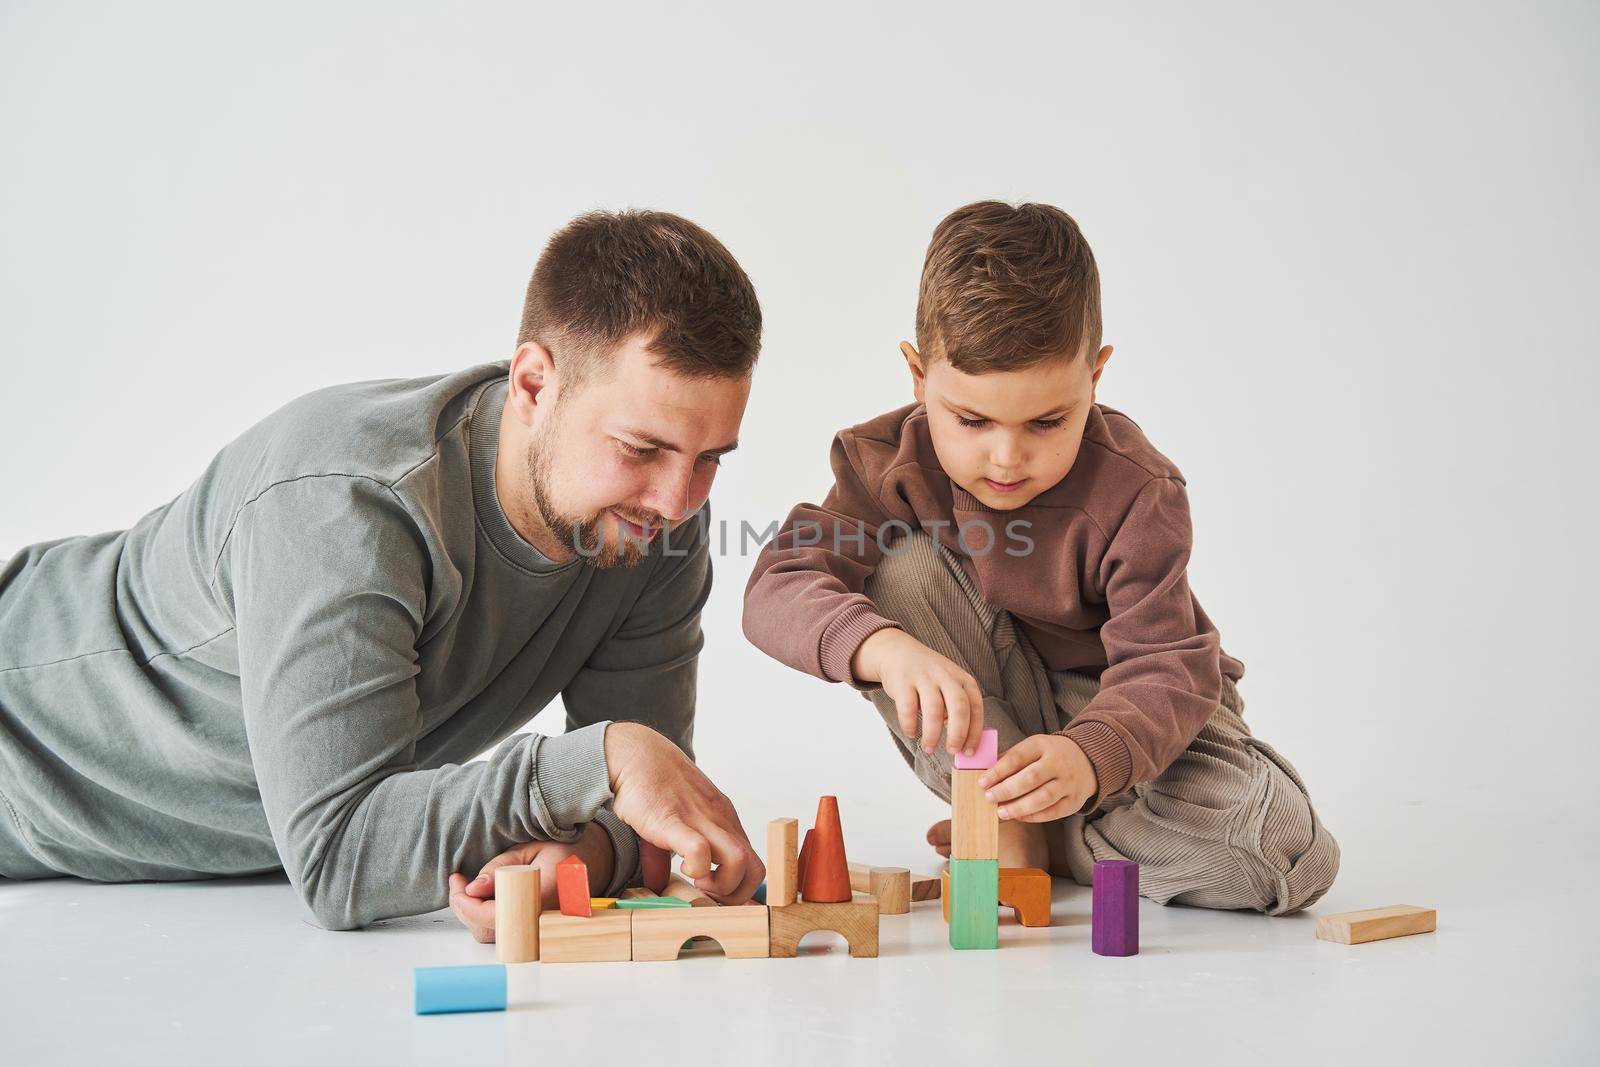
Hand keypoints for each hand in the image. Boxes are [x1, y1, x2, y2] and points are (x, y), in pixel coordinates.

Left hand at [447, 820, 614, 942]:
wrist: (594, 860)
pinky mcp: (534, 930)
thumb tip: (472, 888)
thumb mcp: (530, 848)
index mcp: (542, 898)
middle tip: (457, 881)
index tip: (458, 881)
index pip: (493, 915)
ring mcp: (538, 929)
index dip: (468, 903)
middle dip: (464, 907)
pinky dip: (486, 917)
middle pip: (487, 930)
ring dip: (473, 913)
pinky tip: (482, 897)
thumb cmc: (563, 850)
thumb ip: (500, 868)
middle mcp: (540, 921)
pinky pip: (503, 933)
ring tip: (466, 887)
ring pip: (492, 934)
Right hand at [603, 721, 763, 903]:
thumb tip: (659, 882)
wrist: (636, 753)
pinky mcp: (674, 821)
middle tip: (708, 895)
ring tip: (697, 883)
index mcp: (724, 821)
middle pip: (756, 869)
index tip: (718, 899)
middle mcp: (721, 820)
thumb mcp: (675, 820)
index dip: (742, 890)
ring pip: (740, 861)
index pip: (755, 863)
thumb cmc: (655, 786)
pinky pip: (700, 849)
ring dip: (722, 885)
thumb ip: (672, 852)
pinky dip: (697, 868)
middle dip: (736, 895)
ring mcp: (702, 819)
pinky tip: (682, 868)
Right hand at [851, 628, 985, 756]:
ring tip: (929, 748)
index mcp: (963, 679)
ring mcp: (924, 677)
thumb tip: (961, 741)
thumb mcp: (950, 684)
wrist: (898, 652)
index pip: (976, 708)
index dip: (974, 733)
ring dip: (932, 734)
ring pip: (934, 710)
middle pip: (959, 708)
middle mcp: (946, 677)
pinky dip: (910, 725)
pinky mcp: (903, 681)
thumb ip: (957, 708)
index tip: (969, 751)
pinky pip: (908, 708)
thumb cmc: (928, 676)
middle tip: (952, 751)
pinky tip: (911, 733)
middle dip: (957, 734)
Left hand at [979, 734, 1097, 821]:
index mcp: (1043, 745)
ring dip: (1019, 807)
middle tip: (989, 798)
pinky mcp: (1074, 801)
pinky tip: (1019, 817)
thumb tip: (986, 777)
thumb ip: (1011, 760)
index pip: (1018, 757)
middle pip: (1031, 778)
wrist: (1086, 759)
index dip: (998, 771)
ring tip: (1001, 812)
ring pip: (1043, 798)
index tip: (982, 782)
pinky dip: (1034, 817)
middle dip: (1007, 790)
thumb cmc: (1049, 755)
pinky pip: (1053, 812)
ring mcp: (1068, 782)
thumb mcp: (1032, 747)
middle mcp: (1058, 762)